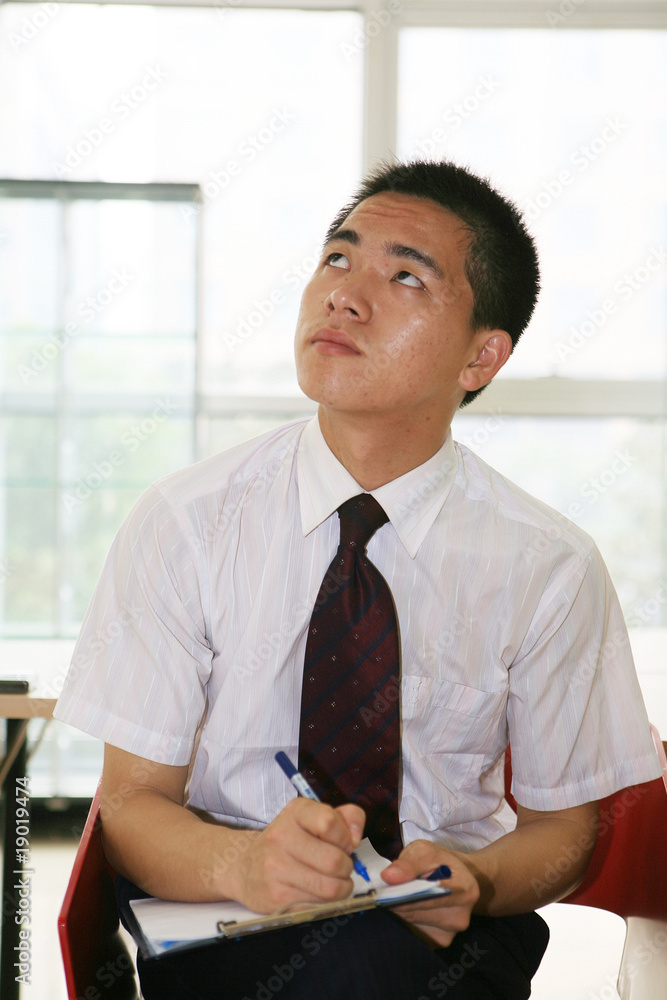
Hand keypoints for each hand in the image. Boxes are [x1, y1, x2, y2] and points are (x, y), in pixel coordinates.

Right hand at [227, 797, 364, 913]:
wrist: (243, 867)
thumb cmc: (288, 842)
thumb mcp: (312, 819)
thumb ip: (344, 818)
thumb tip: (356, 838)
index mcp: (295, 813)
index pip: (329, 822)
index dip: (345, 837)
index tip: (342, 843)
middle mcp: (281, 837)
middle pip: (334, 861)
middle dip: (346, 868)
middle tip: (338, 868)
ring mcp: (276, 868)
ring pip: (330, 888)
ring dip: (340, 889)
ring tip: (332, 883)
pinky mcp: (275, 898)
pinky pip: (317, 907)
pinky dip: (325, 905)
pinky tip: (316, 895)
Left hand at [381, 840, 479, 946]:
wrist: (457, 877)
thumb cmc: (440, 862)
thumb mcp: (426, 851)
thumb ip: (408, 864)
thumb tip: (389, 877)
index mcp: (465, 891)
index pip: (428, 898)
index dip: (404, 895)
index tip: (385, 892)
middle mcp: (460, 917)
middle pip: (416, 913)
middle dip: (397, 901)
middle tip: (385, 890)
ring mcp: (450, 933)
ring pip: (411, 924)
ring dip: (400, 910)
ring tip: (400, 895)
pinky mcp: (439, 942)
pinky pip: (413, 932)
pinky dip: (405, 919)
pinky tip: (409, 906)